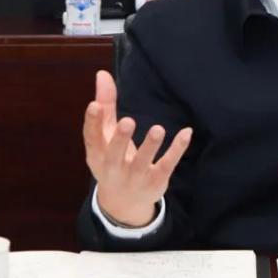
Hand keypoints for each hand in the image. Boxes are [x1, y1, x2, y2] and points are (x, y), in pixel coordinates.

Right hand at [82, 70, 191, 226]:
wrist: (123, 203)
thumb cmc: (112, 160)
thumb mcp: (105, 136)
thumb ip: (106, 105)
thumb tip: (102, 73)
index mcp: (97, 154)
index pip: (91, 138)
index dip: (91, 122)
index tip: (94, 105)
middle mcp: (113, 168)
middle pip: (114, 155)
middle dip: (121, 140)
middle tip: (128, 121)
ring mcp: (135, 177)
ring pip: (142, 162)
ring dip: (150, 146)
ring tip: (158, 129)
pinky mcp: (156, 181)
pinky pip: (167, 165)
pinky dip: (176, 150)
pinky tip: (185, 133)